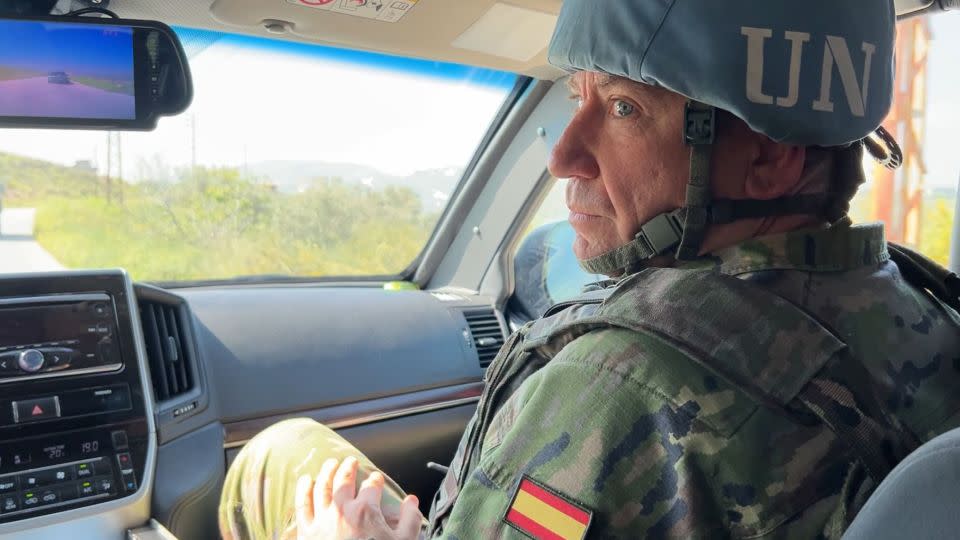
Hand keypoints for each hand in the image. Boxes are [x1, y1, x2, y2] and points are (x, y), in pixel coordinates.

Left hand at [295, 456, 422, 539]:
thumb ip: (410, 520)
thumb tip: (412, 500)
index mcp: (366, 511)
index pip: (371, 486)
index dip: (375, 480)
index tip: (376, 478)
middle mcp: (341, 510)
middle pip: (343, 480)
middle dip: (348, 468)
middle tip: (350, 461)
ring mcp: (321, 520)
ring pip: (322, 487)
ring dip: (326, 472)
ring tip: (330, 463)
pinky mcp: (306, 532)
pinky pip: (302, 505)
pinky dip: (303, 490)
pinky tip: (305, 480)